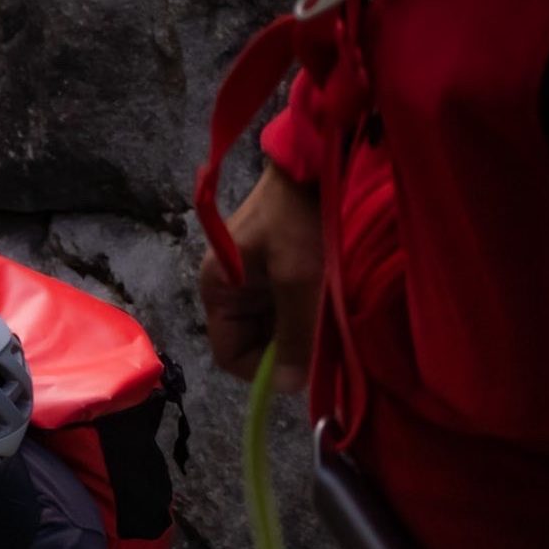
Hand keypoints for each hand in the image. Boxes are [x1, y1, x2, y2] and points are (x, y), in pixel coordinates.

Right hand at [200, 164, 322, 391]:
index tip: (302, 363)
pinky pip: (288, 307)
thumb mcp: (299, 279)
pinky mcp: (277, 269)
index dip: (262, 368)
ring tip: (329, 314)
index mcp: (219, 290)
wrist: (316, 161)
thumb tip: (285, 387)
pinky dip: (307, 311)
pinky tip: (328, 300)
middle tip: (322, 336)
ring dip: (301, 328)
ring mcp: (255, 279)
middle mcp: (231, 289)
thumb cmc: (299, 218)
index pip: (229, 355)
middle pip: (254, 342)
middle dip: (287, 346)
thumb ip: (293, 336)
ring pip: (275, 327)